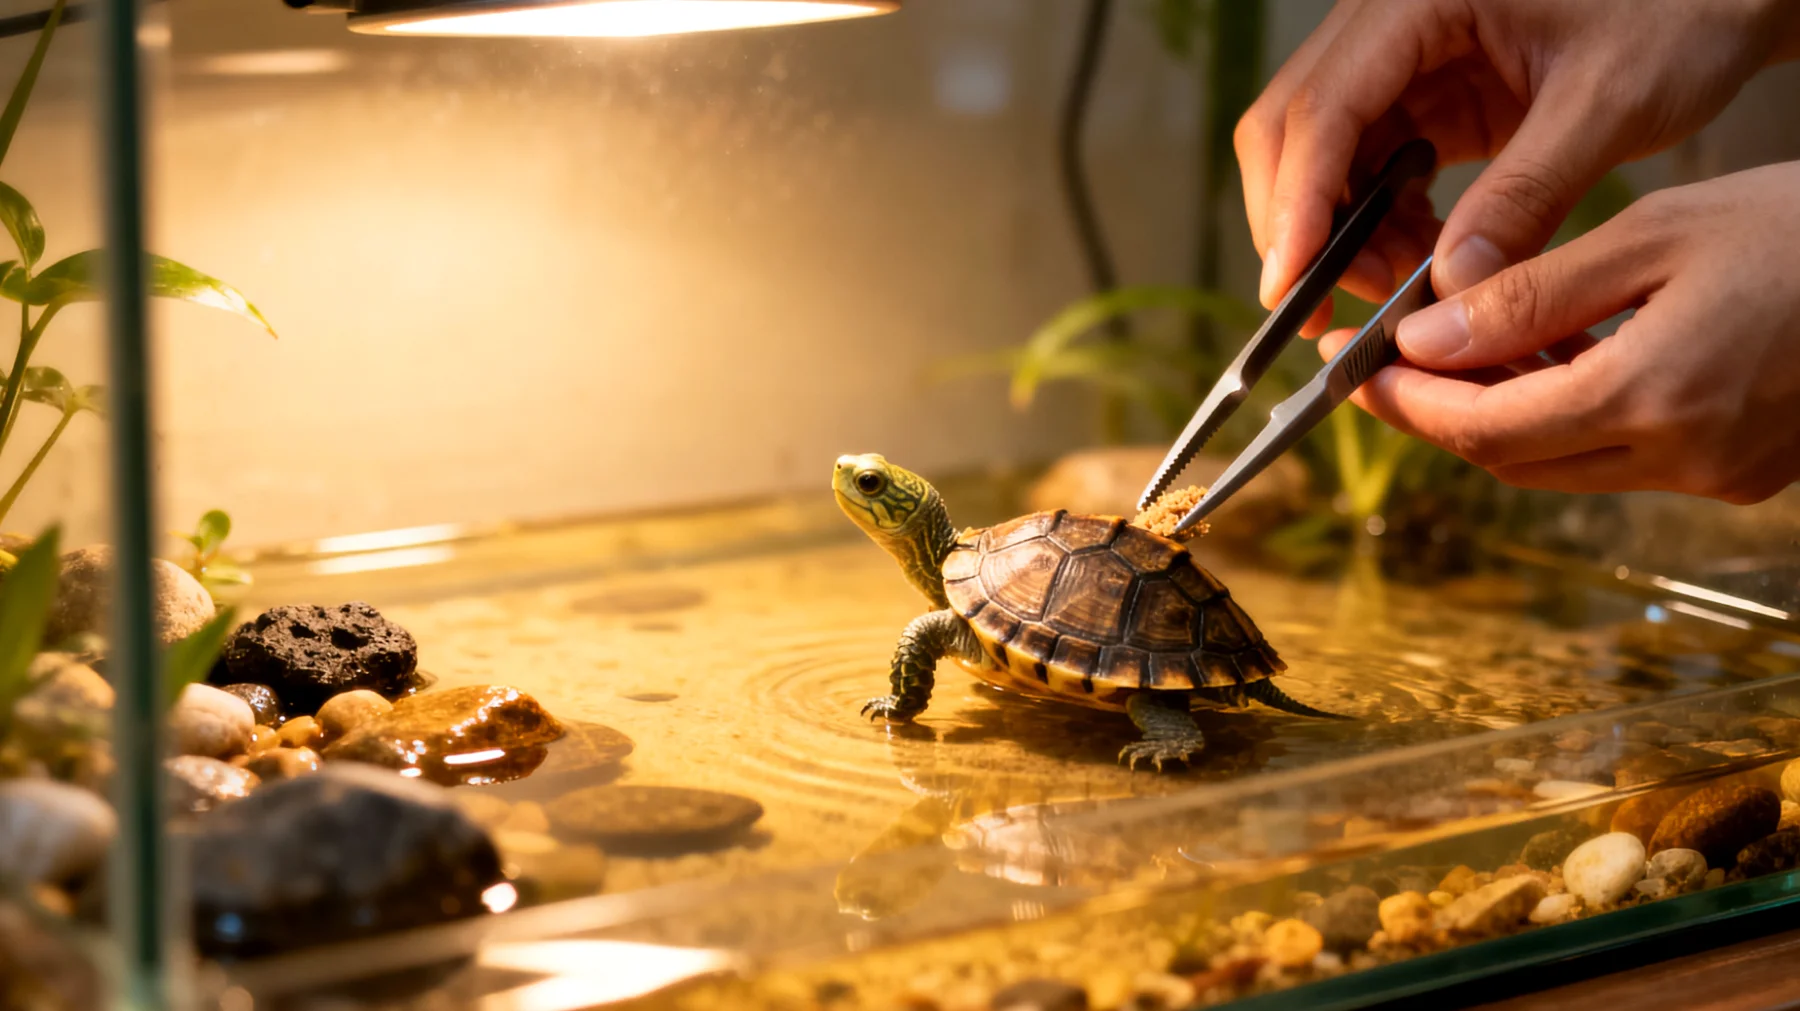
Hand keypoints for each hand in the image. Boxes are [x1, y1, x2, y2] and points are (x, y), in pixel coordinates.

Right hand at [1237, 0, 1799, 332]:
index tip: (1292, 283)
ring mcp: (1400, 58)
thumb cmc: (1679, 11)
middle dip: (1300, 225)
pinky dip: (1376, 224)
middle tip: (1326, 307)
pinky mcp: (1421, 94)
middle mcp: (1389, 20)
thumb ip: (1526, 195)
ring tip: (1399, 286)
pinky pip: (1366, 166)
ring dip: (1340, 233)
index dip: (1298, 202)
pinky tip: (1415, 259)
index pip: (1324, 106)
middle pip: (1292, 128)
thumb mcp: (1608, 104)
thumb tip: (1451, 285)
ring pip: (1320, 155)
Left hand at [1318, 162, 1799, 503]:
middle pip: (1513, 459)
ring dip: (1500, 417)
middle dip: (1439, 413)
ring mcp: (1716, 474)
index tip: (1356, 368)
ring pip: (1561, 464)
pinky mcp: (1738, 472)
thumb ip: (1533, 296)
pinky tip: (1553, 362)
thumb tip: (1425, 339)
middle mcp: (1683, 457)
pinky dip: (1568, 419)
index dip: (1406, 405)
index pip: (1484, 430)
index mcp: (1655, 397)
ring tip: (1461, 351)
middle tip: (1388, 360)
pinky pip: (1618, 459)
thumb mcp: (1657, 233)